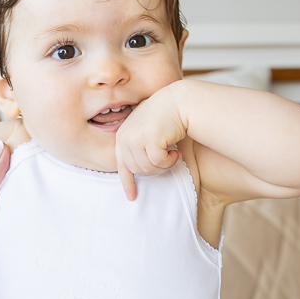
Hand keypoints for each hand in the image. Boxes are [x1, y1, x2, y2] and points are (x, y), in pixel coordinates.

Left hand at [115, 83, 185, 200]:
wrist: (178, 101)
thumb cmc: (165, 117)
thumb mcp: (145, 131)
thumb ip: (138, 147)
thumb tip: (139, 171)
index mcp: (122, 136)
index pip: (121, 164)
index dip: (127, 182)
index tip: (132, 197)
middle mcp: (124, 137)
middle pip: (138, 170)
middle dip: (155, 170)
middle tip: (168, 159)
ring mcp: (134, 138)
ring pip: (148, 169)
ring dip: (164, 165)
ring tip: (172, 154)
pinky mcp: (148, 139)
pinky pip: (159, 163)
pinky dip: (170, 161)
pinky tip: (176, 151)